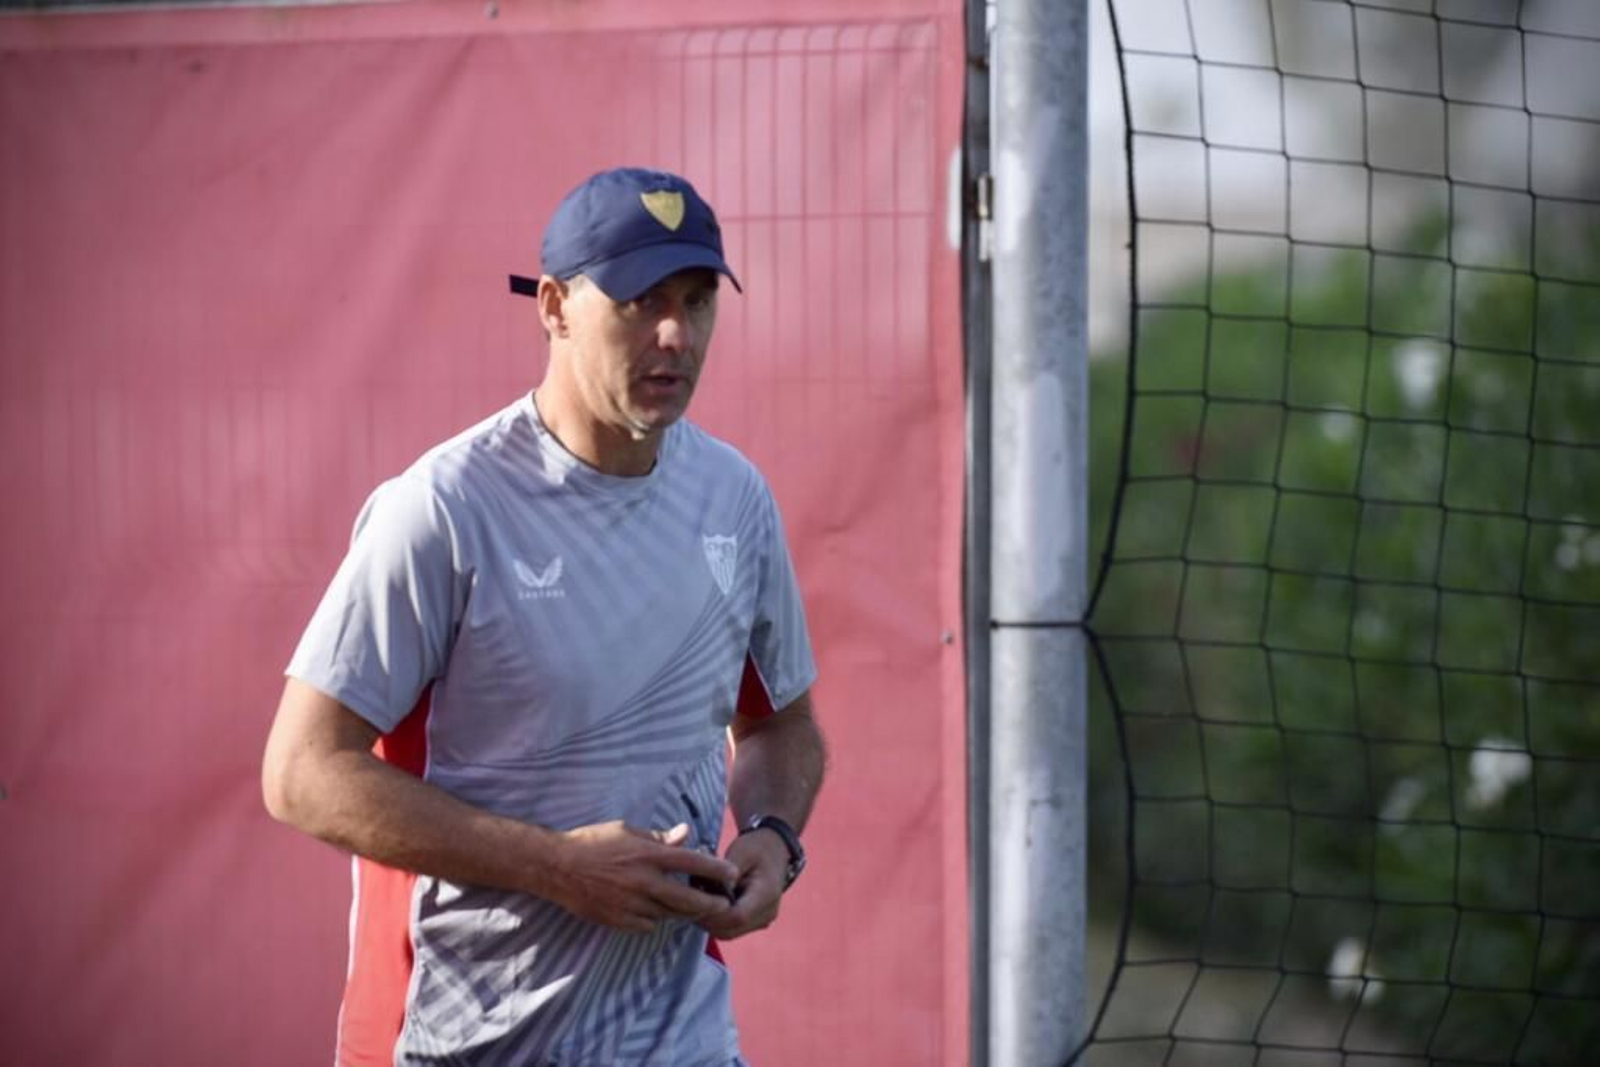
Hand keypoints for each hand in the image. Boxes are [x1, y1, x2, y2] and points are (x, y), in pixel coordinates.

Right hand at [544, 821, 740, 933]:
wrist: (557, 867)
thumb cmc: (592, 842)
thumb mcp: (627, 830)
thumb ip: (659, 837)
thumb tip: (686, 834)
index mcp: (647, 855)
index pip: (692, 863)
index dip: (716, 870)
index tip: (732, 874)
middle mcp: (643, 882)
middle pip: (688, 900)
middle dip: (710, 904)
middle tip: (724, 904)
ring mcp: (631, 905)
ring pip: (670, 915)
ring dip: (684, 912)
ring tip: (694, 907)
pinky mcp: (619, 921)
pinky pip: (648, 925)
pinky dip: (657, 919)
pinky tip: (658, 911)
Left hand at [696, 826, 790, 940]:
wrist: (774, 851)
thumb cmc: (755, 848)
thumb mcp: (741, 851)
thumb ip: (726, 871)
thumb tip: (710, 890)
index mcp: (767, 894)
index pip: (737, 916)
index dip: (713, 912)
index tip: (695, 897)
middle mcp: (768, 912)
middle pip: (730, 930)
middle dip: (706, 919)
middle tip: (688, 900)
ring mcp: (762, 921)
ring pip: (727, 933)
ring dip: (708, 921)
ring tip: (696, 900)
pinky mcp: (754, 923)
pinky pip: (730, 930)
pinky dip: (715, 921)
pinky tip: (705, 903)